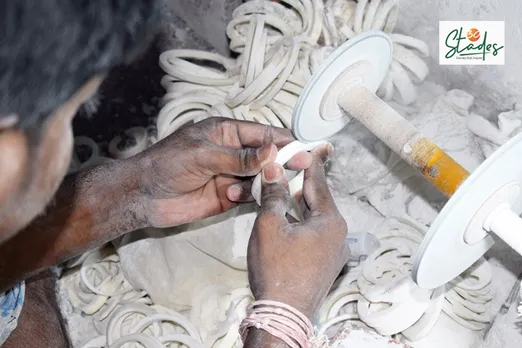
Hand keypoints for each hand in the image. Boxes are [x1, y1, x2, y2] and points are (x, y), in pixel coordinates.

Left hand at [135, 117, 311, 227]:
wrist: (143, 196)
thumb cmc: (167, 165)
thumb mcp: (203, 155)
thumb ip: (238, 157)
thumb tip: (271, 153)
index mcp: (226, 132)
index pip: (262, 134)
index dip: (283, 140)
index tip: (305, 148)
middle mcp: (233, 152)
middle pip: (266, 156)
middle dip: (282, 161)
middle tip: (302, 168)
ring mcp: (232, 175)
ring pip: (261, 176)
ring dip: (265, 180)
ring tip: (266, 184)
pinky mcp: (228, 196)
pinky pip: (250, 195)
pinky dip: (250, 196)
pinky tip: (234, 195)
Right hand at [247, 144, 349, 318]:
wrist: (283, 314)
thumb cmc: (277, 270)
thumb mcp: (269, 226)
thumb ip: (273, 194)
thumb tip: (273, 170)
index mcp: (331, 221)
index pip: (319, 183)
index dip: (309, 163)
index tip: (308, 147)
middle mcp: (339, 235)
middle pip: (318, 200)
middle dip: (301, 184)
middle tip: (290, 166)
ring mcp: (334, 252)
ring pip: (315, 218)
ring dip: (299, 205)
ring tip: (284, 190)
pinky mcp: (326, 264)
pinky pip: (315, 234)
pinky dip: (301, 222)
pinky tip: (288, 220)